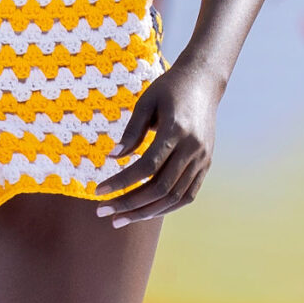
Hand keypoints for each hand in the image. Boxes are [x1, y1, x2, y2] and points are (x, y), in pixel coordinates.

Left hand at [93, 60, 218, 226]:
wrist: (203, 83)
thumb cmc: (169, 89)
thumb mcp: (146, 103)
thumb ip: (131, 132)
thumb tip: (112, 158)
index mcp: (176, 130)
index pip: (146, 167)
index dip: (121, 182)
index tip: (98, 191)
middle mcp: (192, 148)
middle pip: (159, 188)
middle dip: (129, 204)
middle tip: (102, 211)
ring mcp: (202, 159)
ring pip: (173, 197)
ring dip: (145, 212)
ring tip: (119, 219)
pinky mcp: (206, 164)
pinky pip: (186, 195)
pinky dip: (165, 207)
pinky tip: (144, 212)